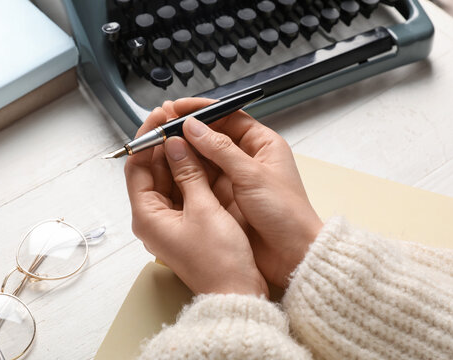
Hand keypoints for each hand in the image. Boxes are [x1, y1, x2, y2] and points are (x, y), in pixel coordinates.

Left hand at [124, 106, 268, 296]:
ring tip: (189, 131)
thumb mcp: (203, 209)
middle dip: (162, 144)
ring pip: (167, 179)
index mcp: (146, 216)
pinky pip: (181, 191)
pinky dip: (189, 173)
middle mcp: (152, 218)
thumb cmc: (219, 261)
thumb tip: (175, 143)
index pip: (136, 167)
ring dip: (177, 156)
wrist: (236, 293)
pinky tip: (200, 157)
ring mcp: (168, 222)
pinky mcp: (184, 224)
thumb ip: (188, 172)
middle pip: (150, 171)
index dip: (147, 139)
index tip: (159, 117)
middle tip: (176, 119)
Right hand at [170, 98, 322, 288]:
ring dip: (184, 151)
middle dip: (188, 130)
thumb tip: (193, 126)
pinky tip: (168, 167)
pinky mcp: (224, 198)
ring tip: (160, 143)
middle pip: (213, 136)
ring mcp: (234, 179)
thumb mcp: (252, 175)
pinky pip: (200, 179)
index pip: (229, 116)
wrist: (292, 254)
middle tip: (162, 124)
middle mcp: (247, 158)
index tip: (178, 108)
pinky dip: (185, 173)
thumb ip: (221, 150)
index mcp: (262, 144)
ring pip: (203, 158)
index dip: (203, 110)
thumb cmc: (285, 212)